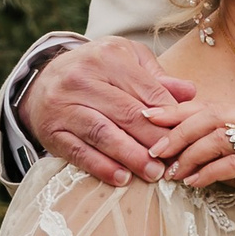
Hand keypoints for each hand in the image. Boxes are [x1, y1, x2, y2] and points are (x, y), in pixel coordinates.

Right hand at [21, 38, 201, 186]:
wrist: (44, 80)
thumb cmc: (97, 71)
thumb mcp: (127, 61)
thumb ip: (157, 79)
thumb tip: (190, 92)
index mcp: (108, 56)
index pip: (148, 91)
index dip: (170, 118)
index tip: (187, 138)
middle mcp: (82, 77)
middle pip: (127, 113)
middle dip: (154, 141)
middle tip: (174, 162)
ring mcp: (63, 104)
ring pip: (103, 133)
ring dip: (131, 157)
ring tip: (154, 174)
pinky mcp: (51, 130)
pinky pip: (79, 151)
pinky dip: (101, 167)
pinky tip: (122, 179)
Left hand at [156, 97, 234, 218]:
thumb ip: (221, 158)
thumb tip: (182, 156)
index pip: (210, 107)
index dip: (177, 111)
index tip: (149, 118)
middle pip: (212, 116)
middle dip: (178, 131)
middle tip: (155, 149)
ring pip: (220, 137)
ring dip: (190, 154)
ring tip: (172, 171)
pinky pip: (234, 164)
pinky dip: (209, 172)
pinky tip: (194, 183)